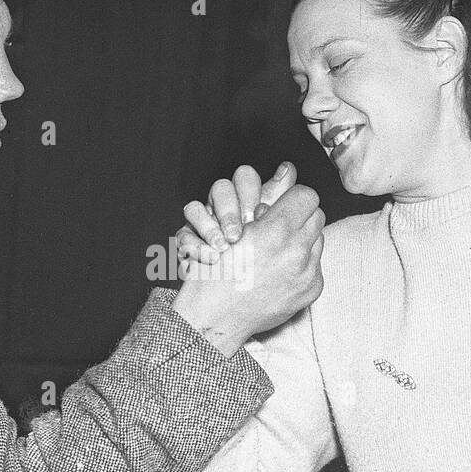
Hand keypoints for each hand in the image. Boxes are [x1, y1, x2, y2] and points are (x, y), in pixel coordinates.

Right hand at [172, 178, 324, 355]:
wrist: (216, 317)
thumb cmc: (216, 270)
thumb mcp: (231, 226)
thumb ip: (265, 200)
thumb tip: (289, 171)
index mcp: (276, 231)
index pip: (306, 195)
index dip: (292, 197)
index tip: (281, 205)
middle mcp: (296, 252)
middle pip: (316, 215)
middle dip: (300, 217)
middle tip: (280, 225)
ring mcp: (307, 274)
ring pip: (319, 238)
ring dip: (303, 238)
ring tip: (280, 247)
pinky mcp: (311, 290)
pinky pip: (317, 264)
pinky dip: (303, 263)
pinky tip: (282, 268)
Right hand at [177, 162, 296, 270]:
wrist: (229, 303)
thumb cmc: (259, 268)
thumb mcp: (278, 234)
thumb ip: (287, 201)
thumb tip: (288, 169)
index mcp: (246, 203)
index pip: (244, 178)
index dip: (250, 192)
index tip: (261, 215)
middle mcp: (223, 211)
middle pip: (220, 188)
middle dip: (230, 211)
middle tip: (239, 234)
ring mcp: (203, 227)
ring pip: (195, 207)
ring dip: (210, 229)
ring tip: (224, 248)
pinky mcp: (187, 243)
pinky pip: (182, 234)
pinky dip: (196, 248)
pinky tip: (211, 259)